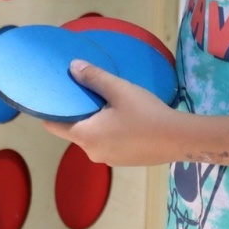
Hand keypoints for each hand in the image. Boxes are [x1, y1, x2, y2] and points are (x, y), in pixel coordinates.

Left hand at [43, 60, 183, 166]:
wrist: (179, 139)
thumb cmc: (146, 113)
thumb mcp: (119, 90)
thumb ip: (93, 77)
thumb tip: (72, 67)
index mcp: (85, 136)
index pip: (52, 125)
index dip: (49, 110)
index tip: (54, 94)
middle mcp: (91, 152)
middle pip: (73, 130)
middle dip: (77, 112)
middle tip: (85, 91)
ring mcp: (108, 159)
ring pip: (92, 137)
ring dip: (95, 121)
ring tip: (106, 102)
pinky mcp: (123, 161)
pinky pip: (106, 143)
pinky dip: (108, 131)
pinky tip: (123, 118)